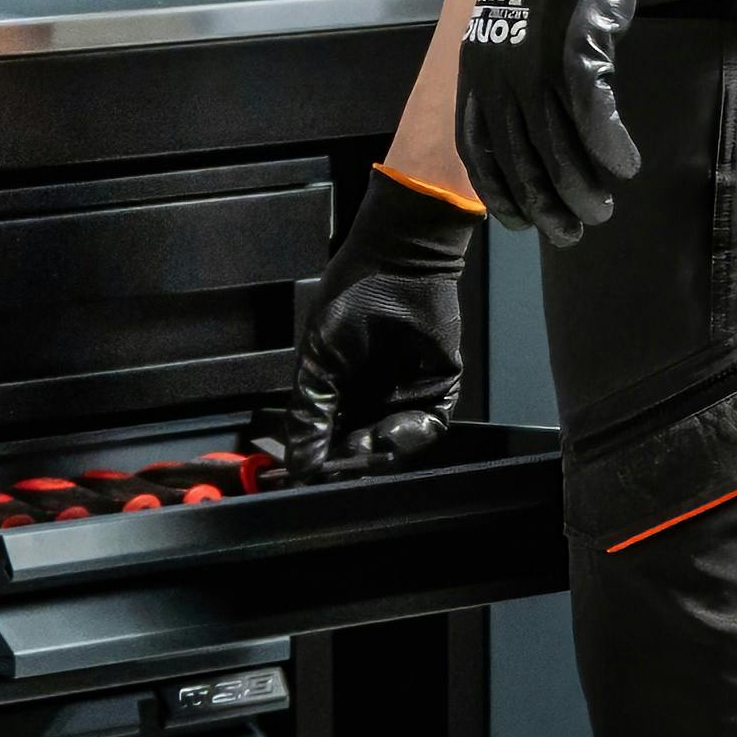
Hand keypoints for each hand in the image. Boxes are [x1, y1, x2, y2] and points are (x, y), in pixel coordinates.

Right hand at [255, 163, 482, 473]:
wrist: (397, 264)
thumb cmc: (349, 300)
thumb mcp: (319, 362)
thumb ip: (310, 414)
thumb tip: (299, 464)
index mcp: (340, 388)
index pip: (332, 436)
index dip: (326, 458)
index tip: (316, 473)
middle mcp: (372, 392)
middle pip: (366, 444)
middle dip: (355, 458)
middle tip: (345, 465)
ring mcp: (405, 389)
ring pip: (398, 440)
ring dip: (383, 448)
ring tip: (368, 443)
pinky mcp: (437, 384)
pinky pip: (430, 422)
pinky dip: (413, 433)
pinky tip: (392, 429)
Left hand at [460, 0, 671, 238]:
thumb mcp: (518, 24)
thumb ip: (521, 72)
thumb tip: (546, 121)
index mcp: (477, 68)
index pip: (478, 151)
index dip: (499, 193)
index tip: (522, 221)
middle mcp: (498, 73)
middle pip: (520, 162)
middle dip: (546, 207)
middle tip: (573, 230)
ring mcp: (536, 64)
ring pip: (557, 150)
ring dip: (583, 189)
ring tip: (604, 208)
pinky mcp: (577, 49)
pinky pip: (594, 118)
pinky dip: (611, 149)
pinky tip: (627, 165)